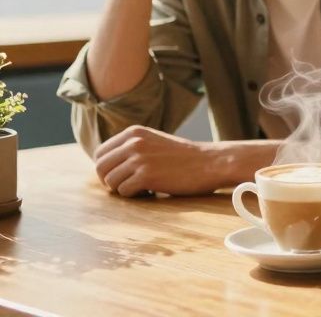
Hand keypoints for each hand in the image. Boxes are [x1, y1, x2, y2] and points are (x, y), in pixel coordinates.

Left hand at [93, 125, 223, 196]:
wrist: (211, 163)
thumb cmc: (184, 157)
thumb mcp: (154, 142)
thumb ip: (131, 148)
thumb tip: (104, 166)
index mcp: (133, 132)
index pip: (100, 153)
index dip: (106, 169)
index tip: (121, 176)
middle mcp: (134, 143)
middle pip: (100, 168)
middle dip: (110, 181)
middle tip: (128, 186)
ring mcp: (139, 158)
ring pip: (110, 182)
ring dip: (124, 190)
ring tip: (143, 188)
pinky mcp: (146, 175)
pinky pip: (124, 191)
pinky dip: (135, 196)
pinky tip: (151, 191)